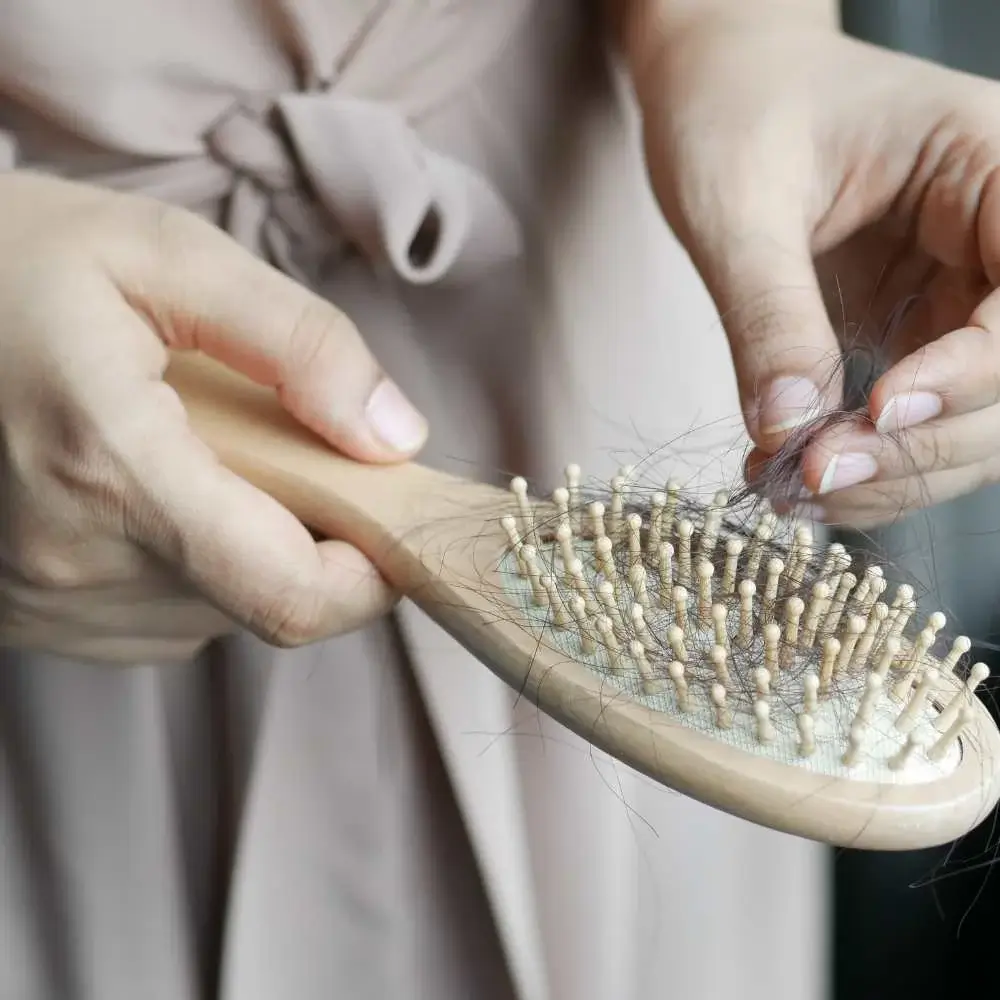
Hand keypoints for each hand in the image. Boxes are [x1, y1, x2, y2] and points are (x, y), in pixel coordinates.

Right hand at [0, 173, 426, 662]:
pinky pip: (163, 617)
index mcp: (111, 469)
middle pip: (265, 600)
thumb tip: (395, 436)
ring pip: (218, 612)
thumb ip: (301, 345)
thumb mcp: (166, 254)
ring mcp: (40, 602)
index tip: (397, 521)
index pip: (289, 595)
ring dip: (249, 544)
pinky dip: (194, 562)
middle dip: (313, 535)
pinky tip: (155, 488)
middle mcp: (72, 563)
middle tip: (292, 445)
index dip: (373, 577)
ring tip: (207, 453)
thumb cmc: (12, 262)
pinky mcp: (26, 613)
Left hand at [631, 10, 999, 526]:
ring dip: (890, 472)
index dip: (973, 371)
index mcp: (993, 166)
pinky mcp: (912, 336)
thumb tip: (787, 430)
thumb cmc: (732, 108)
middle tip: (813, 474)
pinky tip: (789, 475)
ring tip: (788, 488)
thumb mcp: (738, 203)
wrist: (715, 89)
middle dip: (920, 444)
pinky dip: (861, 461)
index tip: (877, 412)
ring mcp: (959, 296)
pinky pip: (911, 422)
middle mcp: (996, 241)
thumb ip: (768, 314)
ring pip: (969, 421)